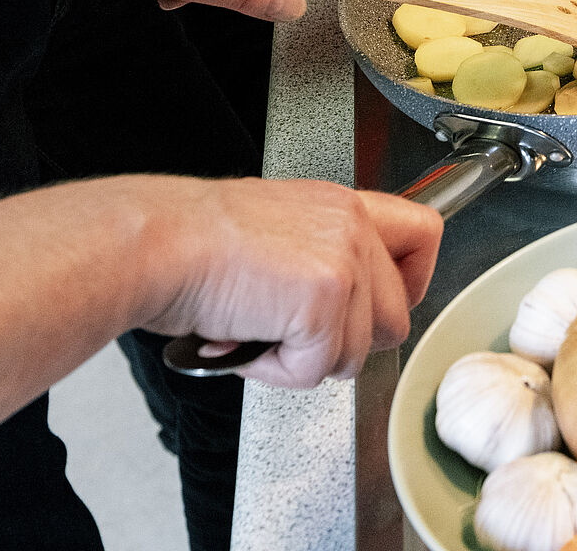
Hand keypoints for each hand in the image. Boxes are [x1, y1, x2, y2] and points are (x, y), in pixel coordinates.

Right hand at [137, 177, 442, 386]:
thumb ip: (318, 257)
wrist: (153, 244)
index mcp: (342, 206)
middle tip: (290, 334)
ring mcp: (344, 263)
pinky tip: (243, 339)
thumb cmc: (189, 241)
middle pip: (397, 318)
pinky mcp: (324, 301)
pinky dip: (274, 370)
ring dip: (301, 359)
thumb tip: (335, 313)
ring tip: (254, 330)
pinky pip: (316, 369)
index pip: (423, 236)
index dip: (409, 283)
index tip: (374, 308)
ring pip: (357, 353)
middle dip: (344, 342)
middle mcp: (352, 226)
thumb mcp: (275, 229)